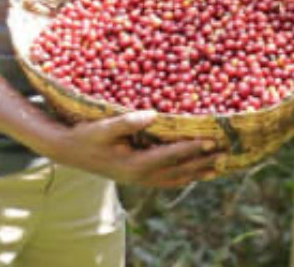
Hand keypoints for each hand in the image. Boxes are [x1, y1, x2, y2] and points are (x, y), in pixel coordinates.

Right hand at [46, 110, 221, 187]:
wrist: (68, 151)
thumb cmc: (86, 135)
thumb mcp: (103, 127)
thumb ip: (127, 122)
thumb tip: (152, 114)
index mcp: (133, 164)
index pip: (170, 157)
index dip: (191, 149)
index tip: (210, 141)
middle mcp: (139, 176)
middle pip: (177, 171)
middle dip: (201, 162)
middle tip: (225, 154)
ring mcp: (137, 180)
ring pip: (174, 179)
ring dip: (196, 173)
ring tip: (218, 167)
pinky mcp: (136, 178)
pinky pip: (165, 180)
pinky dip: (182, 177)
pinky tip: (193, 172)